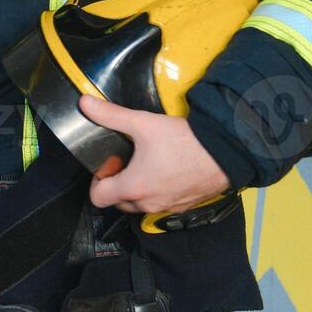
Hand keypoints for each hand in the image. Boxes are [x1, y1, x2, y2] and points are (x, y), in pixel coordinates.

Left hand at [80, 95, 229, 215]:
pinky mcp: (184, 207)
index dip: (97, 179)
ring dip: (137, 188)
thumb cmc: (184, 141)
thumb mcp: (143, 123)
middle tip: (127, 160)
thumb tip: (85, 103)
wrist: (226, 152)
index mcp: (133, 188)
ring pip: (140, 204)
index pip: (98, 197)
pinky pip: (161, 204)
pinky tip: (166, 169)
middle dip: (117, 183)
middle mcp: (147, 204)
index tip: (110, 162)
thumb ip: (111, 114)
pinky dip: (157, 192)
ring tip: (146, 163)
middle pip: (118, 202)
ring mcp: (167, 208)